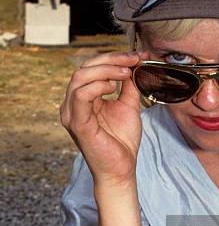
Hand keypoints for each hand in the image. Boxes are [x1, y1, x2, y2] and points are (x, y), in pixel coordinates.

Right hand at [60, 50, 149, 186]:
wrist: (121, 169)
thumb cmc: (122, 142)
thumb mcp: (129, 106)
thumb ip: (129, 85)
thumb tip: (134, 64)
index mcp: (84, 98)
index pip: (92, 68)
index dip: (114, 57)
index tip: (138, 56)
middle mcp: (73, 103)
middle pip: (85, 68)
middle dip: (111, 59)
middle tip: (133, 60)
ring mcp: (72, 113)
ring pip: (80, 77)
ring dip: (106, 70)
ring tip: (126, 73)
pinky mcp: (77, 123)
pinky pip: (81, 95)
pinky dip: (98, 85)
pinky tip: (113, 87)